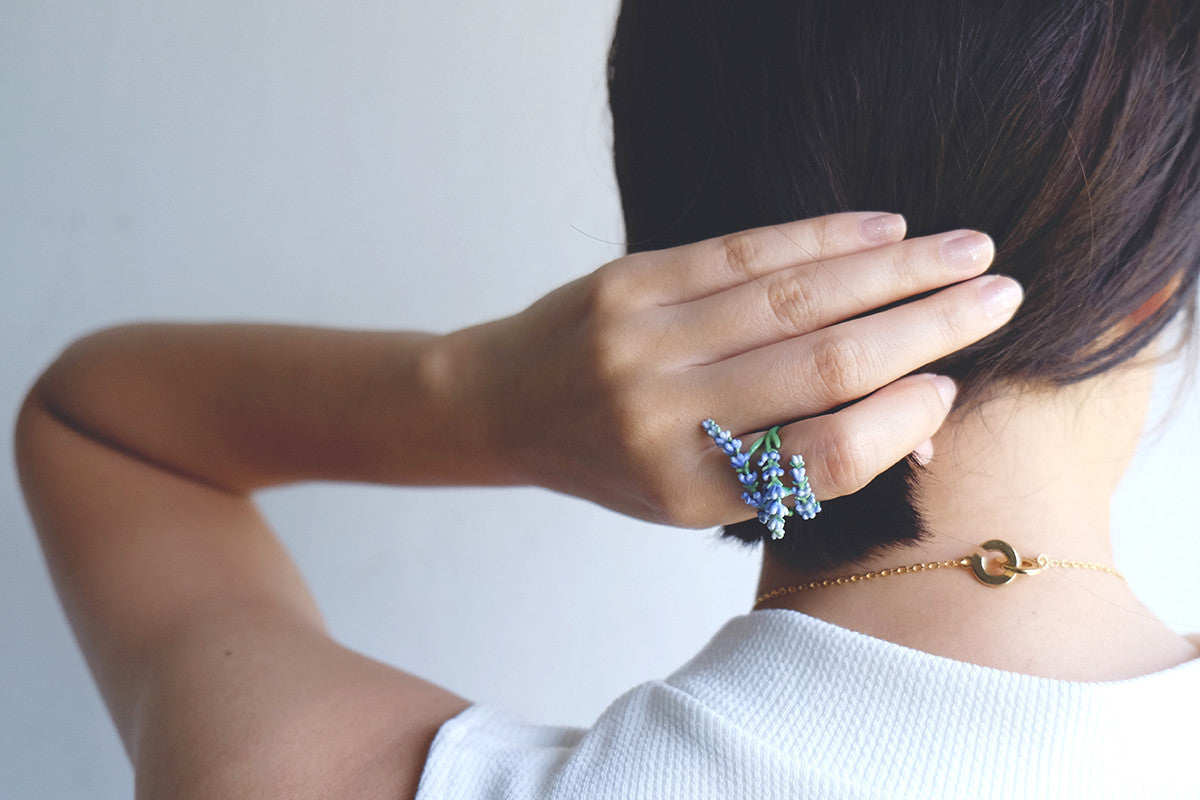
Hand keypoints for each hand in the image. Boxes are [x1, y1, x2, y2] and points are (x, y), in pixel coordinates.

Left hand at [448, 212, 1020, 527]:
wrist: (507, 403)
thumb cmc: (617, 459)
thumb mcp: (693, 493)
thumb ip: (792, 466)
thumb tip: (919, 419)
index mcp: (689, 489)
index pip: (819, 458)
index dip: (898, 423)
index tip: (951, 390)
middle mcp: (665, 416)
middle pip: (822, 365)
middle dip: (926, 327)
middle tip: (999, 297)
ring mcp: (643, 340)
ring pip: (793, 297)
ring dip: (892, 270)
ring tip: (965, 252)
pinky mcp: (630, 281)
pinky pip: (741, 251)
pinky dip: (820, 237)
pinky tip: (882, 227)